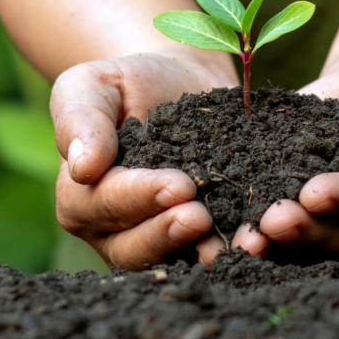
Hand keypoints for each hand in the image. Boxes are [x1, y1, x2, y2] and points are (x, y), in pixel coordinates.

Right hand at [51, 51, 236, 268]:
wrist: (177, 81)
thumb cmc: (126, 82)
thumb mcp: (92, 84)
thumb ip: (80, 119)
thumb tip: (81, 167)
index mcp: (82, 198)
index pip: (106, 204)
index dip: (140, 197)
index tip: (177, 184)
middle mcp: (115, 231)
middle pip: (135, 246)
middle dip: (168, 233)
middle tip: (200, 217)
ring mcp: (157, 238)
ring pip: (174, 257)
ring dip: (203, 252)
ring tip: (233, 240)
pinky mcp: (199, 236)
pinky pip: (212, 248)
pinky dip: (235, 245)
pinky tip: (259, 237)